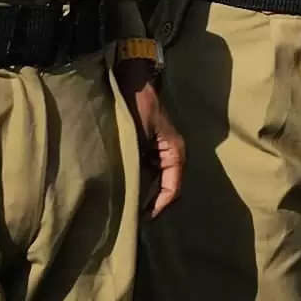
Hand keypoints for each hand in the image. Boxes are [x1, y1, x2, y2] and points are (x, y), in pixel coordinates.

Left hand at [115, 57, 182, 217]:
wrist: (133, 81)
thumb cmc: (137, 106)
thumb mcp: (138, 135)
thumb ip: (138, 161)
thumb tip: (131, 190)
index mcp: (175, 152)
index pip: (173, 188)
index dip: (160, 206)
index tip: (142, 218)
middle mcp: (171, 154)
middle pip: (168, 187)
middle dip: (153, 203)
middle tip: (134, 217)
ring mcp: (161, 150)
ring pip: (159, 180)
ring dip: (146, 192)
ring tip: (128, 205)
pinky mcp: (151, 146)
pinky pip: (149, 171)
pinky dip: (141, 181)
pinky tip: (126, 186)